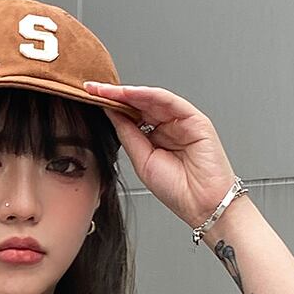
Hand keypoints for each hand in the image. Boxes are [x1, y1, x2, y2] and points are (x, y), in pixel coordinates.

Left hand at [80, 81, 237, 229]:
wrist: (202, 204)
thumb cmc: (177, 190)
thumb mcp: (142, 160)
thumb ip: (128, 135)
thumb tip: (112, 114)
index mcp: (156, 138)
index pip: (132, 116)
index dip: (112, 108)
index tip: (92, 100)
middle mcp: (169, 127)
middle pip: (140, 104)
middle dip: (116, 96)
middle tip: (93, 89)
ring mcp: (182, 122)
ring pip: (152, 99)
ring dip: (128, 93)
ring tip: (107, 90)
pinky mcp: (195, 119)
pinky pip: (169, 101)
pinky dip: (149, 95)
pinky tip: (130, 94)